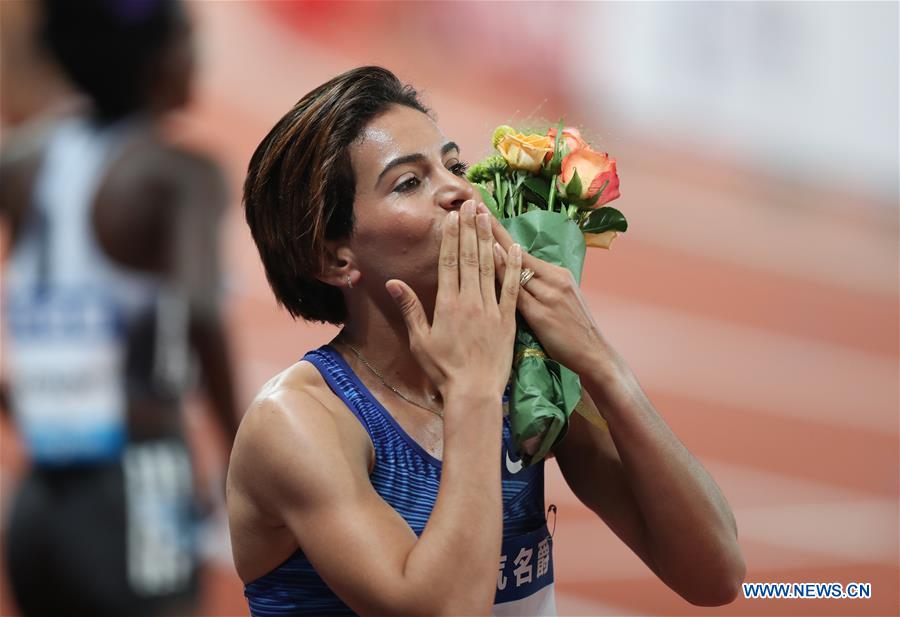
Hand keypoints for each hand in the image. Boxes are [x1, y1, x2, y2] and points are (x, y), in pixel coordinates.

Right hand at [386, 200, 522, 402]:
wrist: (474, 391)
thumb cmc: (443, 369)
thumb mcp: (420, 341)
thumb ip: (410, 309)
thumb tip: (394, 283)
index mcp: (448, 304)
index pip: (449, 262)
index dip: (450, 237)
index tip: (451, 216)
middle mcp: (470, 300)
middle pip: (469, 257)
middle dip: (469, 228)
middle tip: (470, 204)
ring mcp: (491, 308)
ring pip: (489, 266)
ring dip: (487, 239)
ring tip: (487, 216)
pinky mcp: (508, 319)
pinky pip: (512, 287)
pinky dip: (513, 266)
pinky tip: (513, 247)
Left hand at [487, 206, 605, 375]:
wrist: (594, 355)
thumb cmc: (573, 332)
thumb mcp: (561, 301)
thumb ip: (540, 287)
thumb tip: (517, 276)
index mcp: (558, 274)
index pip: (521, 250)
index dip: (501, 231)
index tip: (483, 213)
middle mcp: (554, 279)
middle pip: (516, 251)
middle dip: (492, 228)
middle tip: (473, 205)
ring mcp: (549, 295)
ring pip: (515, 266)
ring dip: (492, 245)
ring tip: (474, 224)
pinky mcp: (543, 313)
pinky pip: (517, 290)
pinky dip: (503, 273)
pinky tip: (489, 259)